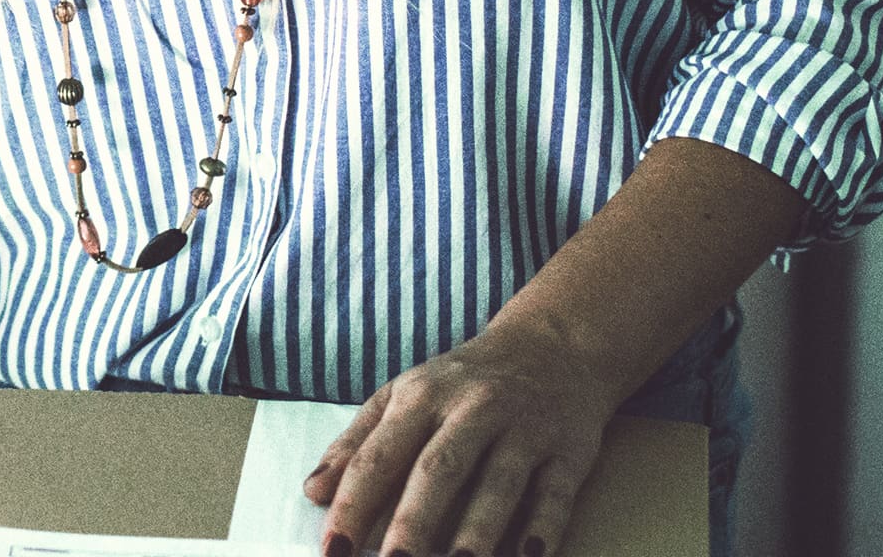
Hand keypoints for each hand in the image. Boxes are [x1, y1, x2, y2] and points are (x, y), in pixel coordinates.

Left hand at [303, 316, 628, 556]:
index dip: (354, 504)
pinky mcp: (569, 449)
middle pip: (438, 470)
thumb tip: (313, 491)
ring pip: (498, 482)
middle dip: (413, 523)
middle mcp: (473, 408)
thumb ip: (357, 443)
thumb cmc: (462, 382)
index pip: (379, 456)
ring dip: (476, 531)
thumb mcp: (404, 396)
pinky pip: (556, 491)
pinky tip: (529, 556)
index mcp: (421, 396)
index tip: (333, 551)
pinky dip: (544, 525)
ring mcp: (524, 428)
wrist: (553, 346)